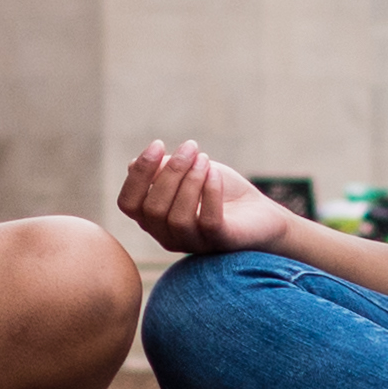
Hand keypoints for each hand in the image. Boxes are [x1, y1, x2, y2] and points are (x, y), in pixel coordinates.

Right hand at [118, 138, 289, 259]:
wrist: (259, 213)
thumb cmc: (219, 190)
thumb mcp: (188, 172)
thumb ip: (160, 171)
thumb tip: (132, 165)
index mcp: (153, 219)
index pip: (128, 204)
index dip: (138, 174)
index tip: (158, 144)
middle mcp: (167, 236)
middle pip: (153, 209)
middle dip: (171, 171)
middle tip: (191, 147)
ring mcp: (193, 243)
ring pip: (178, 218)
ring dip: (191, 181)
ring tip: (205, 160)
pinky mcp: (219, 244)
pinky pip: (208, 222)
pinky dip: (210, 193)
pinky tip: (216, 174)